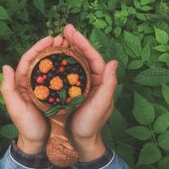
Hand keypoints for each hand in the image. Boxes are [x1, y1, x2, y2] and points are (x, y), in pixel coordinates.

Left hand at [0, 35, 68, 154]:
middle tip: (62, 39)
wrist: (38, 141)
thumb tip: (6, 66)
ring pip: (50, 67)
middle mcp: (31, 82)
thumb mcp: (15, 108)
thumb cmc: (26, 126)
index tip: (50, 39)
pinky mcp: (52, 93)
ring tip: (69, 46)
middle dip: (50, 48)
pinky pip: (57, 78)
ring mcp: (42, 87)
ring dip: (58, 56)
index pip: (28, 59)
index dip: (38, 47)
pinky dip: (63, 69)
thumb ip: (8, 89)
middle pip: (40, 60)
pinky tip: (72, 64)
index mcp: (21, 82)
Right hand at [63, 24, 118, 161]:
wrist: (81, 139)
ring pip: (75, 61)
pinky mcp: (72, 88)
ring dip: (68, 49)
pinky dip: (62, 62)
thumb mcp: (102, 105)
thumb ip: (109, 84)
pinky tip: (55, 56)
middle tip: (65, 29)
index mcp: (101, 80)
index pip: (93, 56)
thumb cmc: (91, 124)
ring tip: (59, 38)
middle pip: (84, 56)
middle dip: (75, 41)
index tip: (71, 31)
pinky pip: (68, 71)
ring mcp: (82, 83)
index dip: (83, 42)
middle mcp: (93, 78)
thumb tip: (114, 62)